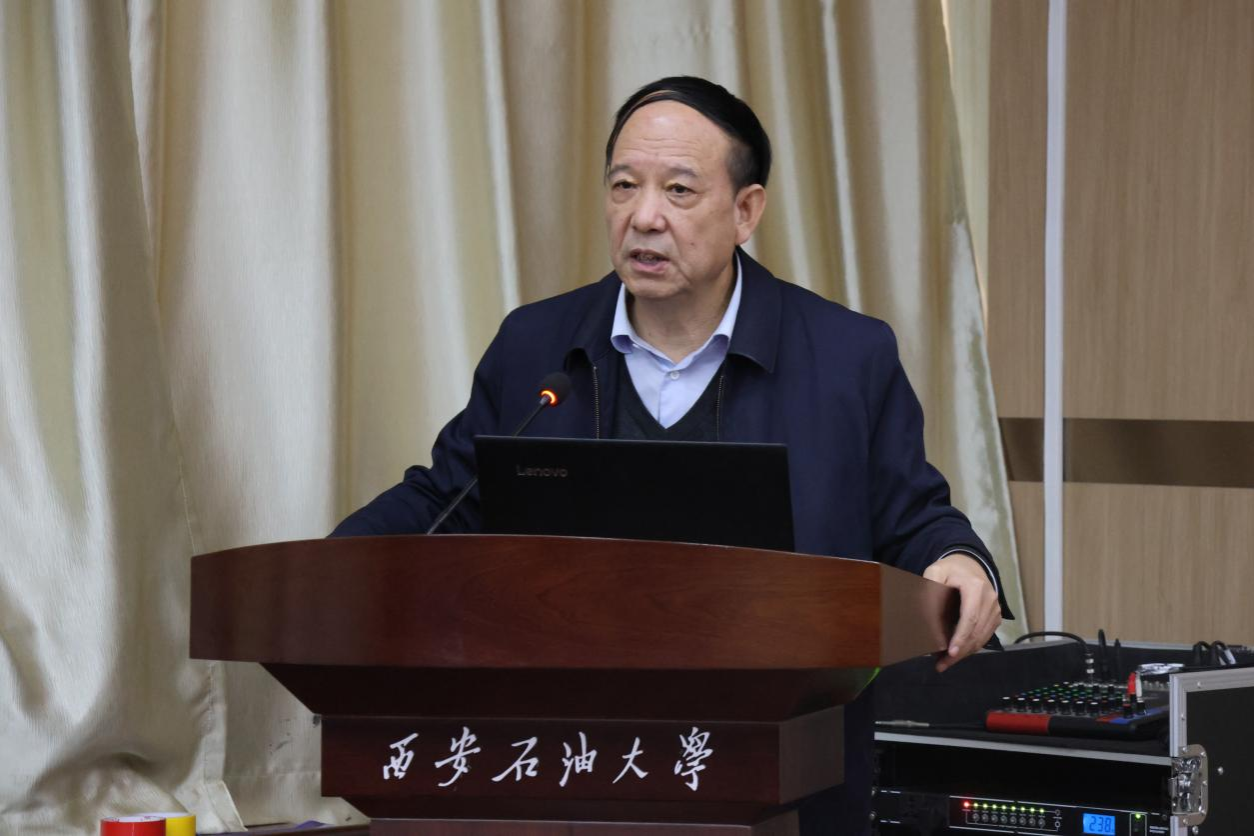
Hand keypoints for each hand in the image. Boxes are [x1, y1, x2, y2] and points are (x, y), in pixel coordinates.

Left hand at [923, 552, 1000, 672]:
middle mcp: (990, 599)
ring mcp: (995, 609)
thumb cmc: (950, 569)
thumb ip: (929, 589)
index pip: (970, 618)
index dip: (961, 637)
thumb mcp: (935, 572)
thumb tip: (924, 614)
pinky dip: (971, 647)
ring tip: (945, 662)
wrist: (969, 564)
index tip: (950, 652)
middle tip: (941, 664)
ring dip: (965, 653)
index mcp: (976, 588)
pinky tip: (957, 653)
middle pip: (976, 632)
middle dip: (960, 651)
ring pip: (982, 638)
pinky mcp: (995, 616)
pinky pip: (984, 636)